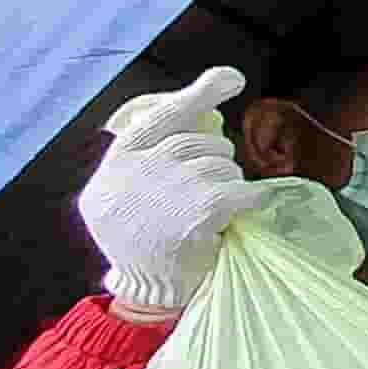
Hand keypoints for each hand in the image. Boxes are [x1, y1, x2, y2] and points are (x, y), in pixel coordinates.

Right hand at [83, 67, 250, 312]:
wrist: (146, 290)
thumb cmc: (144, 238)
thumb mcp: (127, 192)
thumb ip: (153, 154)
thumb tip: (205, 112)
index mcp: (118, 162)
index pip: (160, 117)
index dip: (198, 95)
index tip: (230, 78)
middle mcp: (136, 172)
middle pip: (197, 142)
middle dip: (215, 157)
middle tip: (212, 183)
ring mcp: (164, 191)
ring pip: (220, 164)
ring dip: (229, 180)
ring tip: (215, 206)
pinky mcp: (195, 212)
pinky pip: (240, 189)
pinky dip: (249, 197)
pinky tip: (243, 207)